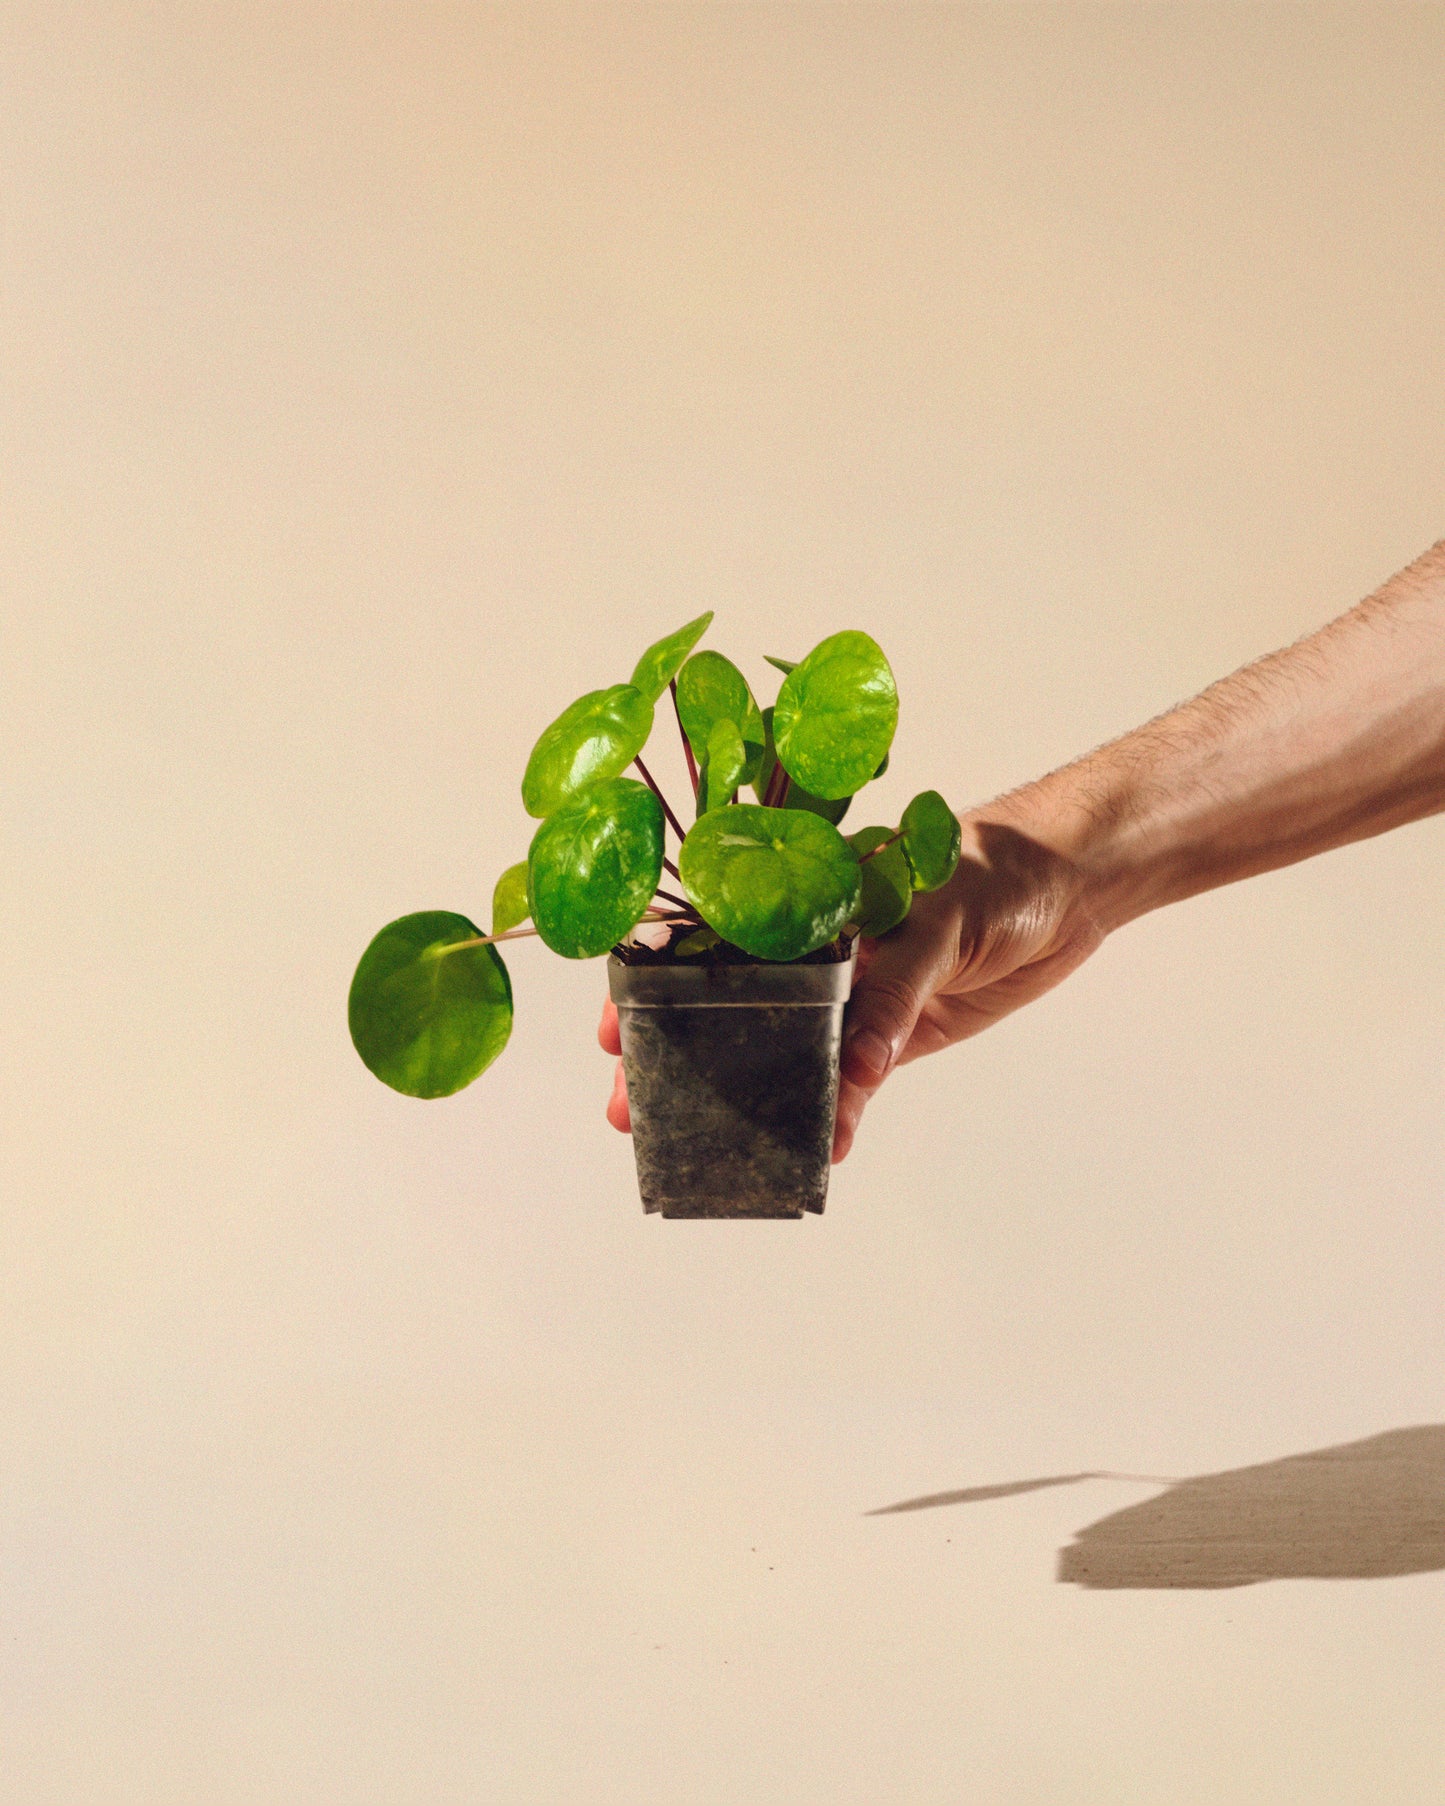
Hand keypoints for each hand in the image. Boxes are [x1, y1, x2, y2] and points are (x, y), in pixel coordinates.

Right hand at [598, 807, 1108, 1161]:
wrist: (1070, 885)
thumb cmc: (994, 868)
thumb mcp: (938, 915)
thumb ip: (893, 987)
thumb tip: (856, 1068)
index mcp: (802, 893)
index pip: (711, 936)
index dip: (657, 980)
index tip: (617, 1024)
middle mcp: (814, 946)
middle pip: (730, 1004)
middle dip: (678, 1054)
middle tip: (628, 1106)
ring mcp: (852, 997)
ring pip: (782, 1054)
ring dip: (746, 1099)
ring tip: (700, 1144)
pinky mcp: (894, 1037)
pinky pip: (851, 1085)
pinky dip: (837, 1118)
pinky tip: (821, 1152)